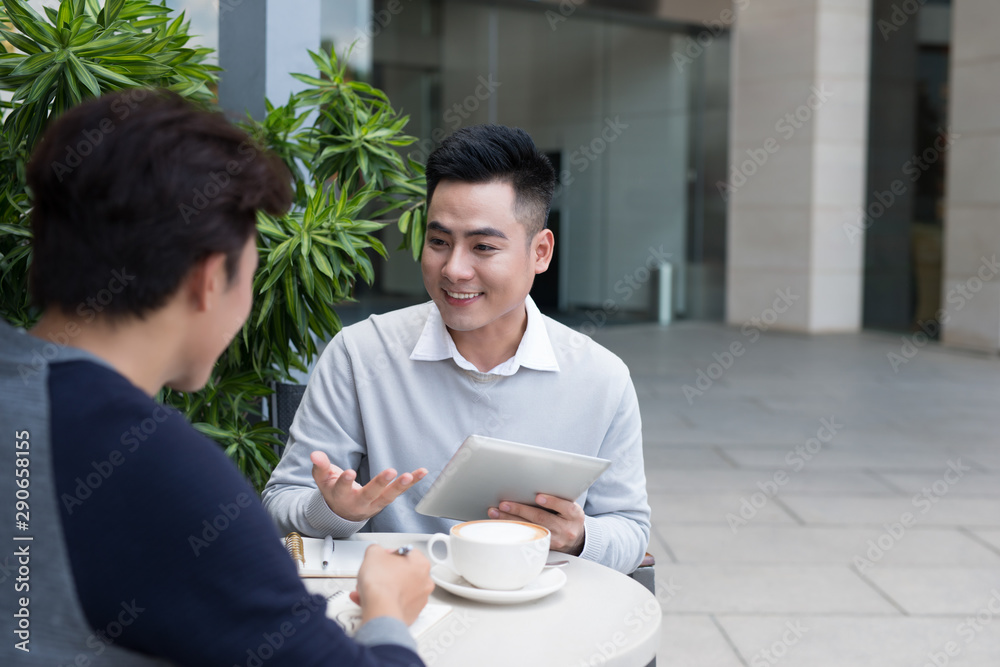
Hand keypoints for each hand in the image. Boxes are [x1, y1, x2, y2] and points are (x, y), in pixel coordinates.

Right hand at [310, 451, 427, 521]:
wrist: (342, 513)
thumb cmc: (333, 491)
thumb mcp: (323, 480)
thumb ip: (320, 466)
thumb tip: (315, 454)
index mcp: (340, 495)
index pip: (342, 488)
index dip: (345, 481)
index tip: (349, 473)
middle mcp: (358, 502)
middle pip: (369, 493)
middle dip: (380, 483)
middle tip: (391, 472)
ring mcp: (374, 503)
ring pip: (388, 496)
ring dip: (401, 486)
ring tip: (409, 476)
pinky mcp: (385, 501)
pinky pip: (399, 492)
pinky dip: (411, 482)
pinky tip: (421, 472)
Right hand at [350, 545, 433, 625]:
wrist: (381, 611)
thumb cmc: (382, 584)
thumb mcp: (373, 554)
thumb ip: (376, 549)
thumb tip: (376, 551)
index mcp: (421, 564)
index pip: (406, 552)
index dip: (390, 553)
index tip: (381, 557)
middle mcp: (424, 582)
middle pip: (402, 572)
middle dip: (385, 573)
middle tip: (374, 574)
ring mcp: (419, 599)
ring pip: (398, 589)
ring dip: (382, 588)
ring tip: (366, 589)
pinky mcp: (410, 614)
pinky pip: (395, 603)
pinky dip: (383, 601)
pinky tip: (367, 600)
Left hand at [488, 494, 585, 554]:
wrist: (575, 539)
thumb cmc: (568, 517)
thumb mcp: (570, 506)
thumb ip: (558, 498)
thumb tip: (531, 488)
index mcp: (575, 515)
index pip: (566, 507)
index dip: (552, 502)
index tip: (538, 497)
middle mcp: (567, 529)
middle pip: (542, 519)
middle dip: (520, 510)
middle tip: (504, 504)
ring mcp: (556, 541)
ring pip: (531, 529)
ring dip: (511, 521)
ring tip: (496, 513)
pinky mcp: (545, 548)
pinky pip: (527, 539)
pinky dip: (514, 531)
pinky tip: (502, 526)